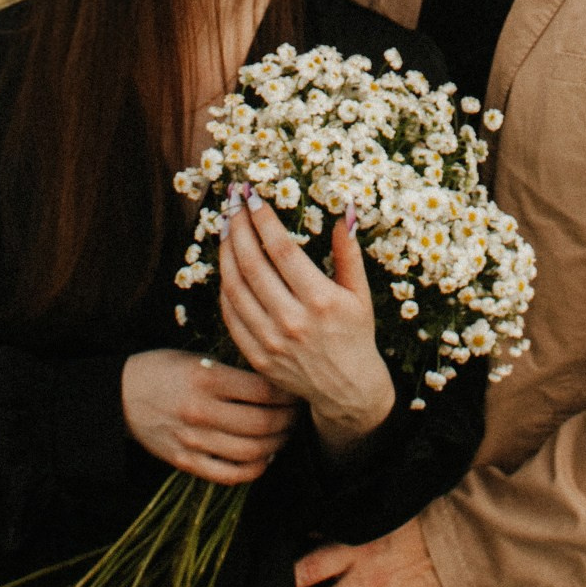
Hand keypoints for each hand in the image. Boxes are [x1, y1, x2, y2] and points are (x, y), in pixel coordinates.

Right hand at [120, 349, 297, 484]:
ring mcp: (193, 440)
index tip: (295, 389)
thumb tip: (277, 384)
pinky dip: (254, 469)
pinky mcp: (185, 462)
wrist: (119, 395)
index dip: (288, 392)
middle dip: (289, 420)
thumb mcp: (197, 357)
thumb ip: (233, 372)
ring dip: (276, 444)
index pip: (264, 390)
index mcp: (206, 377)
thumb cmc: (163, 369)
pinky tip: (263, 457)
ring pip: (252, 451)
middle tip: (296, 413)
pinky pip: (229, 475)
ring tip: (283, 434)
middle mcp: (201, 410)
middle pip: (263, 423)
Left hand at [220, 195, 395, 454]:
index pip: (281, 249)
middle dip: (239, 228)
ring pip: (235, 287)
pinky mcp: (256, 356)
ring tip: (226, 228)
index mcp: (320, 299)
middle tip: (232, 204)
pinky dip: (225, 287)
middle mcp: (292, 320)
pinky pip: (231, 315)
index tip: (253, 197)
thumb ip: (349, 253)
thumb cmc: (355, 334)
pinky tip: (227, 267)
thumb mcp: (360, 293)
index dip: (263, 219)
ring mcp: (271, 341)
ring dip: (226, 253)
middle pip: (253, 264)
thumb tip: (345, 213)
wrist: (347, 389)